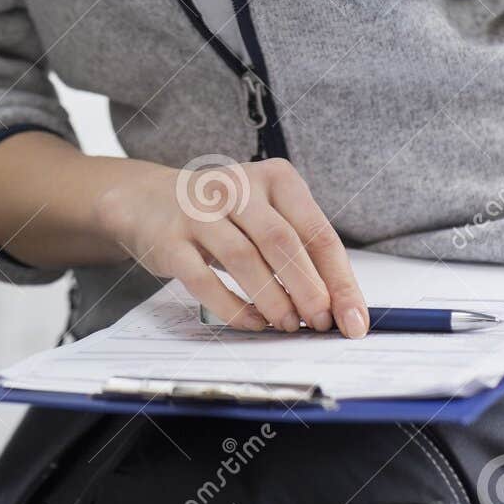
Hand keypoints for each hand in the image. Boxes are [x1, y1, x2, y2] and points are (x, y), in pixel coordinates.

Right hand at [94, 156, 369, 336]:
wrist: (150, 199)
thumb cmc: (225, 214)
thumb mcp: (266, 213)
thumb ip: (299, 249)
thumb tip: (338, 306)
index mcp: (274, 177)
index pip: (316, 231)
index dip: (339, 280)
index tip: (353, 320)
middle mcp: (237, 186)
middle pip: (281, 242)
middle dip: (308, 290)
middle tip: (320, 324)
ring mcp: (199, 210)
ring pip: (244, 259)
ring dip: (272, 300)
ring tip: (288, 325)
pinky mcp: (170, 239)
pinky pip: (204, 280)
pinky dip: (234, 308)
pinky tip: (253, 322)